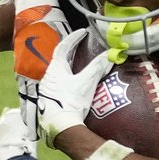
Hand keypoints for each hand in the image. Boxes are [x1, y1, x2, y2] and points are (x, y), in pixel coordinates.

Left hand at [35, 29, 112, 147]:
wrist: (60, 127)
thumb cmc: (71, 102)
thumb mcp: (86, 83)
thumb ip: (97, 67)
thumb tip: (110, 54)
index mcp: (55, 68)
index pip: (64, 47)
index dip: (73, 38)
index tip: (83, 32)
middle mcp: (48, 76)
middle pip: (59, 58)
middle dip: (70, 51)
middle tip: (81, 45)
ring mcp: (47, 89)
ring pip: (58, 71)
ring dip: (67, 65)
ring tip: (78, 63)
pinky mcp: (49, 100)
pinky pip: (58, 82)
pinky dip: (66, 78)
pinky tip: (72, 84)